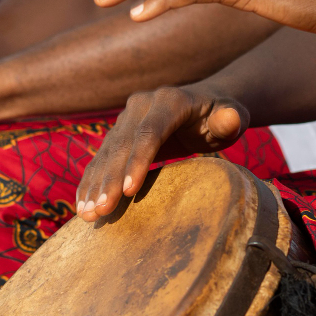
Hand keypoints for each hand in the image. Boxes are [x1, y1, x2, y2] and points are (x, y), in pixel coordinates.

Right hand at [75, 86, 246, 221]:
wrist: (203, 102)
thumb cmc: (221, 114)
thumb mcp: (232, 114)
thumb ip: (231, 118)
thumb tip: (230, 119)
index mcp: (169, 101)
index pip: (150, 132)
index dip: (138, 161)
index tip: (128, 191)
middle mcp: (141, 105)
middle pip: (122, 145)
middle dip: (109, 180)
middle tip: (101, 210)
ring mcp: (126, 118)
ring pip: (106, 153)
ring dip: (94, 184)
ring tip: (87, 214)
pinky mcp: (119, 133)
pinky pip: (101, 159)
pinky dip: (91, 182)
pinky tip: (82, 205)